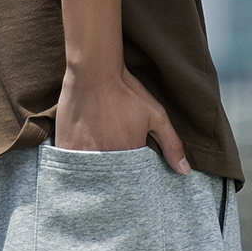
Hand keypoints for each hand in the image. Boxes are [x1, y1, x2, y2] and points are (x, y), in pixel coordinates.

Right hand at [55, 65, 190, 173]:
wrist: (93, 70)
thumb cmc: (126, 91)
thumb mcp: (155, 116)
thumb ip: (171, 145)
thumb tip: (185, 171)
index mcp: (129, 157)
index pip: (132, 179)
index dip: (131, 172)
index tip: (128, 160)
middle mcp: (106, 162)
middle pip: (111, 179)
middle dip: (112, 173)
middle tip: (111, 150)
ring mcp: (84, 156)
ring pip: (90, 175)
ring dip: (94, 170)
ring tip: (97, 150)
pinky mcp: (66, 149)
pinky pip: (71, 166)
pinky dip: (76, 164)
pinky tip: (80, 152)